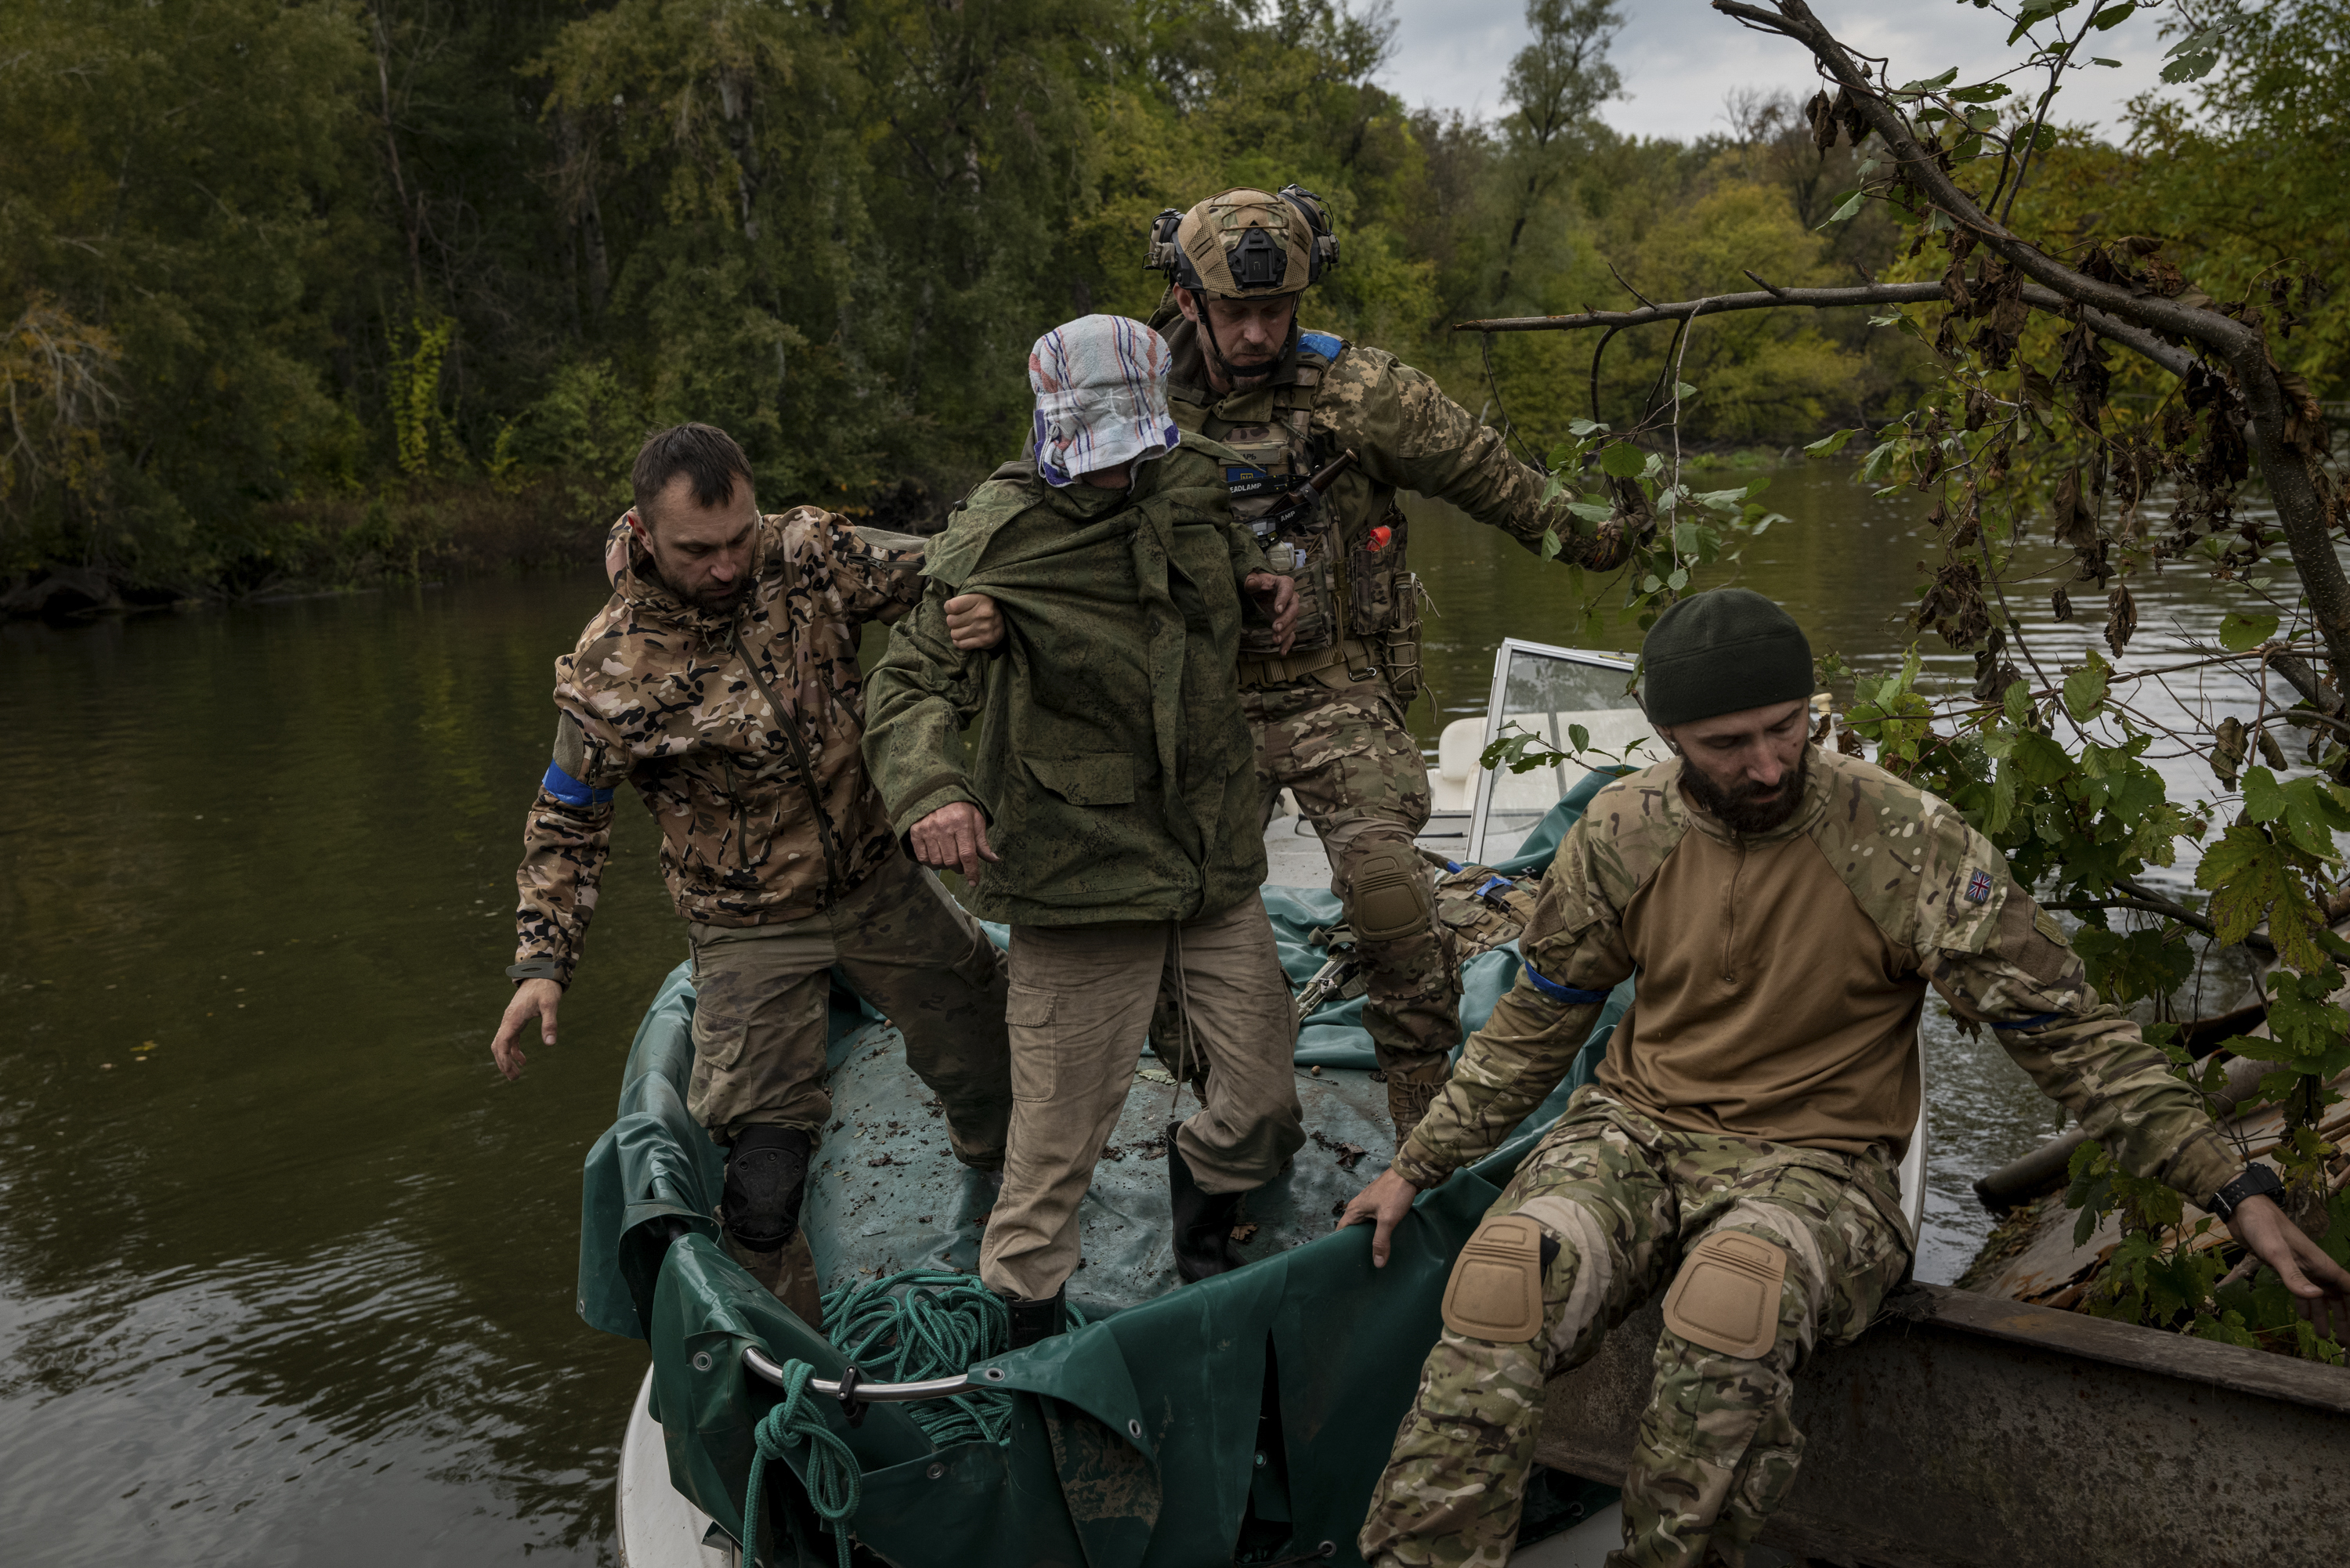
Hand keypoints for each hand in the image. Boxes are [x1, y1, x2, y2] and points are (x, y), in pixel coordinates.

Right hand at [492, 978, 562, 1079]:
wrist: (541, 973)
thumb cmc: (546, 988)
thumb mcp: (550, 1005)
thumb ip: (550, 1023)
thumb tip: (550, 1044)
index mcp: (513, 1018)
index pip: (502, 1043)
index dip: (504, 1059)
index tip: (510, 1072)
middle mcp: (508, 1020)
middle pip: (498, 1046)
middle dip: (503, 1063)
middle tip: (514, 1078)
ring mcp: (511, 1020)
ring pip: (502, 1044)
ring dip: (507, 1059)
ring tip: (516, 1075)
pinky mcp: (516, 1020)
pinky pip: (510, 1039)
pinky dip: (514, 1051)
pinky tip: (523, 1060)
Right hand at [911, 801, 998, 883]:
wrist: (936, 791)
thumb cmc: (960, 807)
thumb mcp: (976, 820)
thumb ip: (982, 842)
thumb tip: (994, 860)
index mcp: (962, 823)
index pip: (967, 855)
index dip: (971, 872)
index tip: (974, 882)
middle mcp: (943, 827)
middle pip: (952, 861)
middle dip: (960, 869)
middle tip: (962, 865)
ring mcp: (927, 830)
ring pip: (937, 862)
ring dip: (946, 866)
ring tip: (950, 859)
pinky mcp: (915, 832)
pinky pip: (923, 858)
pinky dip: (931, 863)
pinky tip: (938, 857)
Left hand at [945, 593, 1004, 651]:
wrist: (1005, 620)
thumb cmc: (984, 606)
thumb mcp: (976, 595)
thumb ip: (961, 599)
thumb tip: (946, 608)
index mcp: (979, 599)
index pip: (951, 606)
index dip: (948, 608)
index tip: (954, 609)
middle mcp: (982, 613)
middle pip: (951, 621)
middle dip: (953, 621)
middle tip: (960, 620)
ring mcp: (984, 628)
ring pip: (954, 634)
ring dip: (957, 632)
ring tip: (964, 628)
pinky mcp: (985, 641)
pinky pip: (961, 645)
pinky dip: (960, 642)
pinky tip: (965, 637)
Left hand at [1242, 572, 1298, 654]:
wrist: (1260, 591)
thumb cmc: (1257, 583)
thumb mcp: (1253, 579)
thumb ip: (1252, 580)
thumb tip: (1251, 582)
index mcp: (1284, 583)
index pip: (1287, 589)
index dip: (1283, 599)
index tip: (1277, 610)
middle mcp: (1291, 597)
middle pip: (1293, 609)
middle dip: (1285, 620)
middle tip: (1275, 628)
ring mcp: (1290, 611)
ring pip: (1293, 623)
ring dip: (1285, 633)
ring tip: (1275, 640)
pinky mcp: (1287, 622)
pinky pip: (1291, 633)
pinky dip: (1287, 643)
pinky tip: (1282, 651)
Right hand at [1335, 1167, 1420, 1267]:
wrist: (1410, 1173)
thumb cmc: (1395, 1193)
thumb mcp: (1388, 1219)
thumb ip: (1381, 1241)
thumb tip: (1377, 1263)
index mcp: (1354, 1209)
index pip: (1341, 1231)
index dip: (1341, 1245)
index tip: (1348, 1259)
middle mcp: (1358, 1206)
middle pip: (1353, 1229)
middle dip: (1357, 1243)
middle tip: (1363, 1260)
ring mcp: (1369, 1204)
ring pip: (1364, 1225)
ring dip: (1368, 1237)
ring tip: (1375, 1253)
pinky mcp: (1380, 1203)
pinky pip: (1374, 1220)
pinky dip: (1377, 1229)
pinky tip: (1386, 1238)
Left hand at [2228, 1193, 2349, 1341]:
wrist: (2243, 1212)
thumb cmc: (2263, 1227)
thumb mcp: (2277, 1253)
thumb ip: (2294, 1276)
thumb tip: (2317, 1297)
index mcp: (2321, 1264)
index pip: (2348, 1288)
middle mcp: (2316, 1268)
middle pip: (2337, 1298)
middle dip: (2344, 1319)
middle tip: (2344, 1342)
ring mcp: (2301, 1269)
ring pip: (2319, 1298)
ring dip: (2325, 1317)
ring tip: (2326, 1337)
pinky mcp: (2285, 1268)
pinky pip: (2301, 1291)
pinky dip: (2306, 1306)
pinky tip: (2306, 1319)